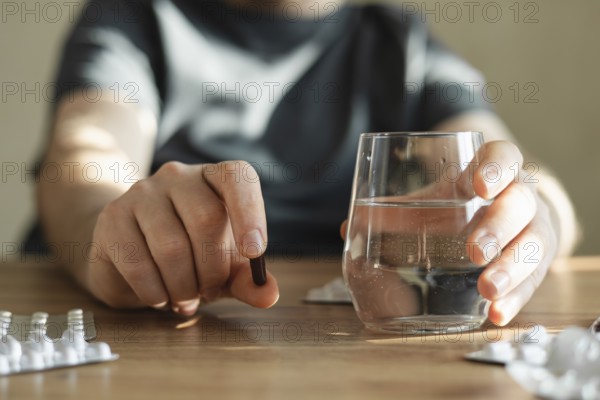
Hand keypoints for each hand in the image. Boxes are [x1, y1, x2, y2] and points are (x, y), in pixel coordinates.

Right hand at [87, 161, 278, 314]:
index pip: (237, 178)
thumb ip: (247, 279)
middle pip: (207, 220)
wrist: (130, 255)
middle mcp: (178, 176)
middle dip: (213, 269)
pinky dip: (155, 292)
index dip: (250, 213)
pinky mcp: (112, 218)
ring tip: (186, 298)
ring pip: (172, 247)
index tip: (255, 252)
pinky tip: (160, 296)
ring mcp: (142, 193)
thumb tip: (268, 293)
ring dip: (184, 286)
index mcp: (214, 178)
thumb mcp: (224, 268)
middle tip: (210, 291)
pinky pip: (138, 263)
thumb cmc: (189, 256)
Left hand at [339, 140, 558, 325]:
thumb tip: (350, 226)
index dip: (496, 168)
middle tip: (474, 251)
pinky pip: (535, 280)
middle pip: (520, 204)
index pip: (504, 157)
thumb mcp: (437, 198)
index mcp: (493, 172)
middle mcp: (521, 197)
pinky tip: (497, 314)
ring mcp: (535, 229)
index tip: (479, 187)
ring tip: (487, 290)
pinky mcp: (538, 262)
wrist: (507, 214)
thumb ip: (400, 209)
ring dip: (512, 268)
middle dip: (499, 227)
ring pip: (535, 244)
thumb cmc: (464, 202)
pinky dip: (517, 298)